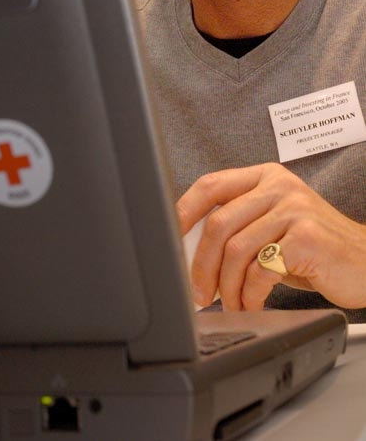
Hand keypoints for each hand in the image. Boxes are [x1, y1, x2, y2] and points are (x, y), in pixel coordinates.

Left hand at [176, 162, 365, 310]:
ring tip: (230, 302)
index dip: (182, 211)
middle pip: (218, 223)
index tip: (166, 239)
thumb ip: (238, 226)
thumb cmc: (313, 247)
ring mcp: (294, 209)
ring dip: (226, 286)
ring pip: (236, 249)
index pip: (210, 185)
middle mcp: (278, 186)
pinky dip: (250, 294)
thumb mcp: (273, 225)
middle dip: (200, 263)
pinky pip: (261, 269)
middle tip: (198, 291)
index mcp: (264, 177)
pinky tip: (252, 304)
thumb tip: (188, 251)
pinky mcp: (307, 237)